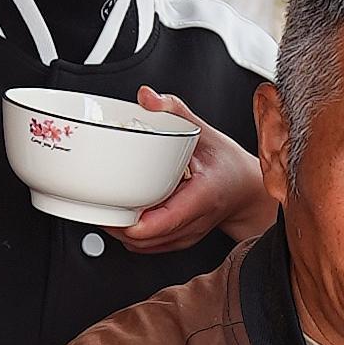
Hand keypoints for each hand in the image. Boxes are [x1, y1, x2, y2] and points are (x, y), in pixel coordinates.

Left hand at [117, 92, 275, 256]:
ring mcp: (185, 236)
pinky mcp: (178, 240)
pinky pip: (148, 246)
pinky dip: (131, 234)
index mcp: (201, 198)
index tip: (112, 210)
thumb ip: (175, 111)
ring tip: (106, 208)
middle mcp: (193, 223)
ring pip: (144, 247)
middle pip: (145, 239)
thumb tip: (147, 97)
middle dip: (117, 225)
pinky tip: (124, 215)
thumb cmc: (228, 165)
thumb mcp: (204, 131)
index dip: (132, 223)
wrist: (246, 191)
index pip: (163, 222)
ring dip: (121, 231)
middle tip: (97, 203)